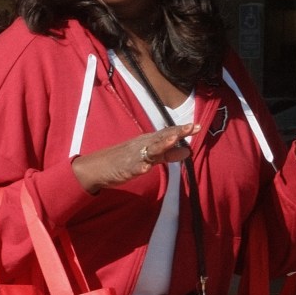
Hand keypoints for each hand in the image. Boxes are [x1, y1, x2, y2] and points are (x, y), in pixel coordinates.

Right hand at [72, 124, 196, 194]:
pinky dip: (139, 167)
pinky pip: (133, 168)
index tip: (197, 126)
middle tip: (191, 126)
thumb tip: (187, 151)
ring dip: (161, 145)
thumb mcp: (149, 156)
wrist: (98, 167)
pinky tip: (145, 168)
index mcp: (148, 141)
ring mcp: (133, 156)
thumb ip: (167, 154)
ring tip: (173, 140)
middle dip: (176, 132)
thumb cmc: (125, 160)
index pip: (167, 133)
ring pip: (150, 150)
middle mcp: (142, 145)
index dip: (182, 130)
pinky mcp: (124, 169)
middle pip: (162, 138)